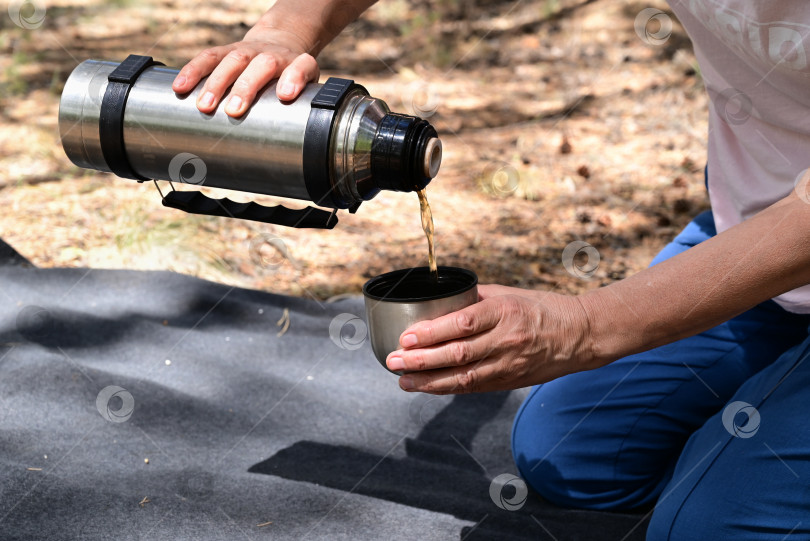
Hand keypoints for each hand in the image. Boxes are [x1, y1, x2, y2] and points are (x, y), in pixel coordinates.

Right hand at [172, 31, 319, 117]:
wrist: (279, 44)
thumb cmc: (291, 79)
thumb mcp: (306, 91)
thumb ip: (302, 112)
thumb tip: (291, 151)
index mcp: (297, 63)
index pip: (301, 66)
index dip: (294, 78)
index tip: (285, 95)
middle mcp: (273, 54)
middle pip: (262, 65)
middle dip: (246, 87)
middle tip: (233, 111)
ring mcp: (249, 50)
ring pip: (232, 60)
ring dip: (216, 83)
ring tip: (204, 106)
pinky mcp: (227, 50)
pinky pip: (208, 57)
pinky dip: (193, 72)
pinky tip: (180, 87)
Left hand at [385, 285, 594, 393]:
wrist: (580, 334)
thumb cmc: (542, 308)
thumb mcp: (509, 294)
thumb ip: (475, 299)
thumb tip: (439, 303)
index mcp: (505, 311)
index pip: (462, 324)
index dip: (431, 333)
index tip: (405, 337)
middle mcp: (507, 339)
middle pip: (457, 354)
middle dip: (421, 360)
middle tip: (393, 361)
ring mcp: (509, 364)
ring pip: (463, 377)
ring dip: (429, 381)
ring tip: (403, 380)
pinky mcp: (511, 381)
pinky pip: (474, 387)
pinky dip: (448, 388)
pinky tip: (427, 387)